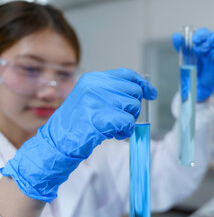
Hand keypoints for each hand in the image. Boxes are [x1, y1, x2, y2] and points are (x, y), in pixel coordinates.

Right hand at [0, 69, 156, 202]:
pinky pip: (128, 123)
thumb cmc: (78, 123)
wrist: (57, 142)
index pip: (127, 74)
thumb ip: (113, 91)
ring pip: (133, 108)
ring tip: (112, 127)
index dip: (143, 84)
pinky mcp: (100, 118)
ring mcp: (96, 101)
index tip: (152, 93)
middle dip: (133, 108)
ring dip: (128, 121)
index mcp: (94, 78)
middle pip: (134, 91)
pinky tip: (113, 134)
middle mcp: (95, 85)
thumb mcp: (92, 98)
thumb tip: (143, 89)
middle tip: (121, 118)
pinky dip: (125, 131)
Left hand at [173, 27, 213, 101]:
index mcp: (206, 40)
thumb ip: (181, 46)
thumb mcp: (186, 55)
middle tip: (203, 49)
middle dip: (212, 40)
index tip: (195, 41)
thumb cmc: (194, 64)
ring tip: (210, 58)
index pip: (206, 32)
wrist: (199, 80)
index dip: (201, 35)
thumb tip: (175, 36)